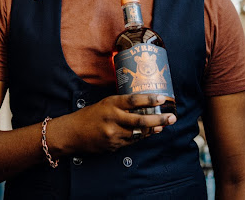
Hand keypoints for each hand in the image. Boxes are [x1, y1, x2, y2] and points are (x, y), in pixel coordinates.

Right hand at [48, 94, 176, 155]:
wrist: (72, 133)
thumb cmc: (90, 115)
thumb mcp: (105, 104)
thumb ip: (122, 105)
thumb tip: (144, 105)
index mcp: (110, 104)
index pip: (133, 100)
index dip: (150, 99)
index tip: (163, 97)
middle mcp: (112, 118)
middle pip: (140, 120)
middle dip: (158, 119)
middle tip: (172, 118)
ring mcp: (112, 134)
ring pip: (138, 133)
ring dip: (152, 130)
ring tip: (162, 126)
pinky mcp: (112, 145)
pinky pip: (131, 142)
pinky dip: (140, 137)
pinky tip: (148, 134)